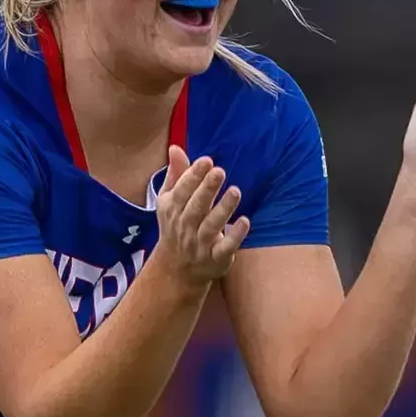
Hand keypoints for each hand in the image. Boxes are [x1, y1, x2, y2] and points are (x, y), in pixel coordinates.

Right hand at [152, 145, 248, 285]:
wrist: (177, 269)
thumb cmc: (176, 226)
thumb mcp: (170, 201)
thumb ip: (176, 174)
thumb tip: (175, 147)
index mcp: (172, 209)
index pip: (181, 191)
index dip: (193, 176)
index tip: (206, 161)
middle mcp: (184, 227)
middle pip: (195, 207)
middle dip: (206, 189)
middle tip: (220, 171)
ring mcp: (199, 244)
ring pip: (210, 226)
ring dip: (223, 209)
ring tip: (235, 191)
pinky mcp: (216, 258)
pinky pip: (225, 248)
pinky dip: (235, 236)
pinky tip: (245, 221)